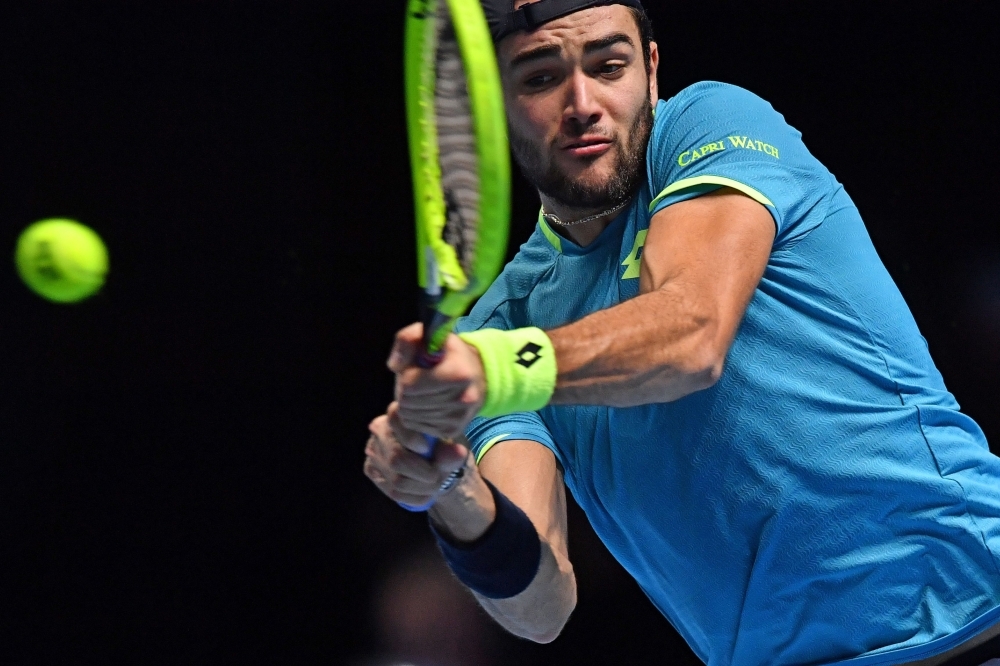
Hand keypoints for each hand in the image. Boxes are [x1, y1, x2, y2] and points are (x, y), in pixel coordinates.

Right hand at [363, 402, 468, 507]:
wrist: (429, 463)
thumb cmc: (439, 448)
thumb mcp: (449, 448)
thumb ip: (452, 451)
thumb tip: (458, 453)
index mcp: (400, 414)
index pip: (396, 421)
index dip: (411, 438)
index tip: (427, 449)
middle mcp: (380, 429)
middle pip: (396, 459)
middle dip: (424, 475)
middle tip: (439, 478)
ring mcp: (372, 450)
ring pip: (396, 480)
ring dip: (422, 489)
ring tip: (436, 486)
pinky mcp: (370, 469)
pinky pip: (393, 492)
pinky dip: (414, 498)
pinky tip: (426, 494)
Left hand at [388, 323, 485, 438]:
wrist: (478, 375)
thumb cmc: (448, 354)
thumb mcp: (428, 337)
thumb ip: (407, 340)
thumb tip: (395, 365)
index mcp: (458, 373)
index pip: (410, 385)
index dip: (406, 374)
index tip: (415, 368)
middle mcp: (463, 398)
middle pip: (408, 402)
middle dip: (405, 391)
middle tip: (416, 381)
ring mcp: (458, 417)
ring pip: (410, 417)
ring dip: (409, 404)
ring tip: (422, 392)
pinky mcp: (453, 430)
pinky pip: (417, 427)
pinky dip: (416, 416)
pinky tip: (427, 404)